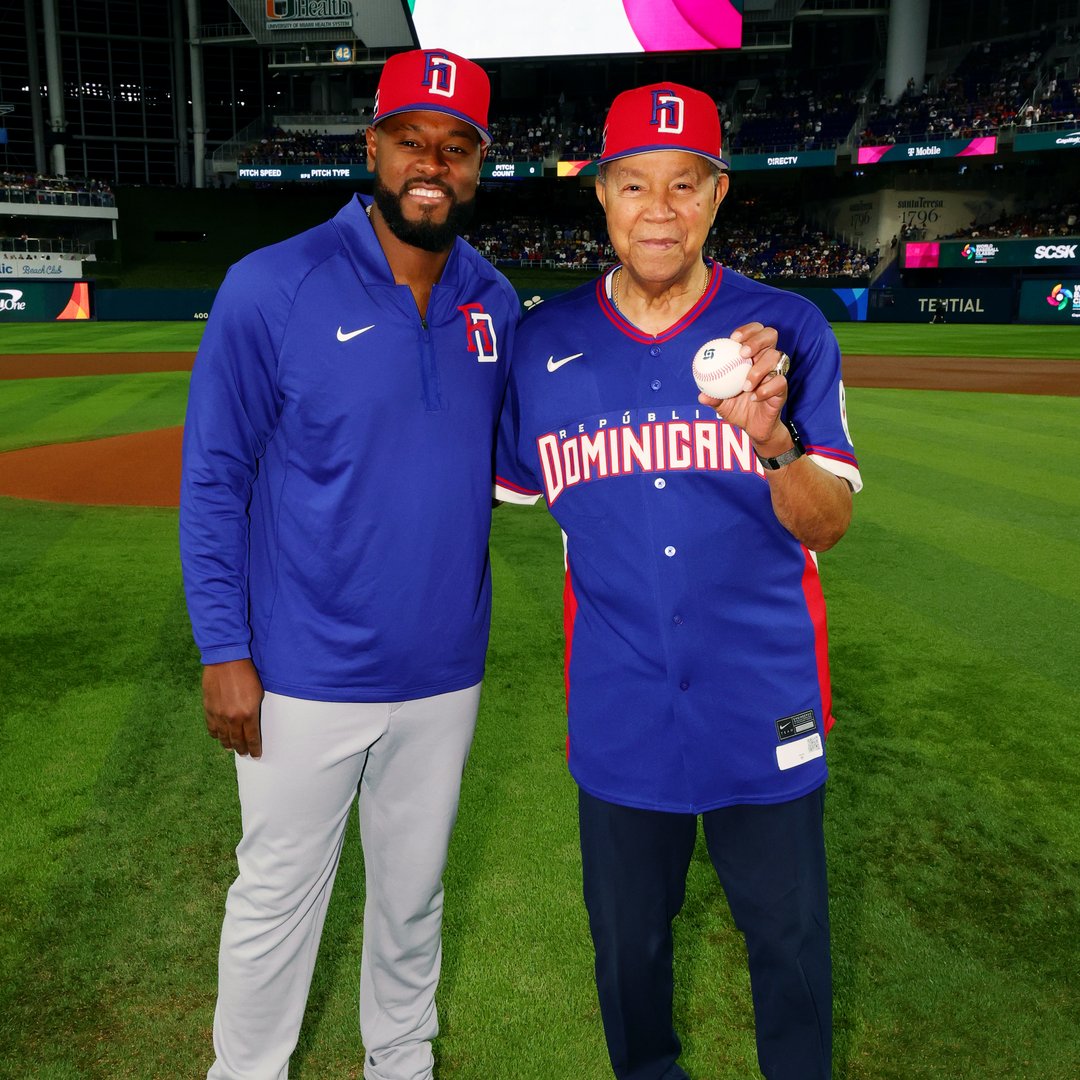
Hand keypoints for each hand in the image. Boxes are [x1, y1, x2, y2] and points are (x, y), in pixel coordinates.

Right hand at [202, 659, 264, 757]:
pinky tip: (218, 737)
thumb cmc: (246, 674)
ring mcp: (218, 715)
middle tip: (245, 753)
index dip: (254, 748)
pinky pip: (211, 728)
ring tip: (232, 749)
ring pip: (223, 737)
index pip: (251, 738)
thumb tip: (250, 723)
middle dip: (242, 749)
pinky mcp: (208, 710)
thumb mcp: (257, 694)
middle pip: (236, 740)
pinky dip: (215, 735)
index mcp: (247, 714)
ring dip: (228, 744)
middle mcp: (232, 718)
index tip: (256, 755)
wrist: (225, 661)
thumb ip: (253, 711)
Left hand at [697, 322, 789, 447]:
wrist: (753, 427)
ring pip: (776, 357)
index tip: (733, 339)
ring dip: (759, 369)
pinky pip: (780, 382)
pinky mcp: (783, 388)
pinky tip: (754, 397)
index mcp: (751, 357)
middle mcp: (766, 360)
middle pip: (770, 335)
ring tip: (746, 386)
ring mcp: (776, 372)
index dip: (747, 330)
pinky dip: (766, 389)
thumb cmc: (737, 409)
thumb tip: (701, 395)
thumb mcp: (721, 404)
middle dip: (757, 340)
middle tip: (742, 353)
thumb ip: (713, 398)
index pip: (754, 333)